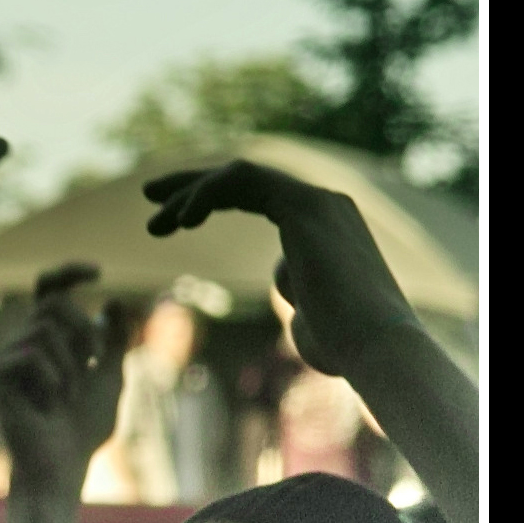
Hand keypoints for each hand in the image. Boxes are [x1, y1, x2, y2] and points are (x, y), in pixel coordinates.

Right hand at [0, 264, 137, 498]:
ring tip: (68, 393)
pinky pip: (30, 353)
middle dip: (83, 328)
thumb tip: (114, 300)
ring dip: (71, 361)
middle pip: (51, 302)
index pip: (49, 291)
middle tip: (95, 359)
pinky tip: (49, 403)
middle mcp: (21, 344)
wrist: (63, 463)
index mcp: (47, 341)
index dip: (68, 273)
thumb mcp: (111, 375)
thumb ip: (115, 338)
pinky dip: (51, 377)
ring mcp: (4, 358)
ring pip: (44, 327)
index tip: (97, 272)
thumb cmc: (84, 427)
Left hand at [142, 160, 418, 380]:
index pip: (259, 197)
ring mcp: (318, 201)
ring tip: (155, 223)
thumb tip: (287, 279)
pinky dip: (209, 192)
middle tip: (150, 199)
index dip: (211, 201)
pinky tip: (183, 218)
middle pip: (247, 179)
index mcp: (323, 228)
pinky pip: (246, 180)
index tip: (172, 219)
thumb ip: (298, 294)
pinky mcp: (306, 205)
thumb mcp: (311, 317)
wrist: (373, 346)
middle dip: (194, 186)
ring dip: (191, 194)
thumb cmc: (343, 346)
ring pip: (242, 176)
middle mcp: (325, 205)